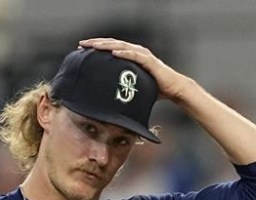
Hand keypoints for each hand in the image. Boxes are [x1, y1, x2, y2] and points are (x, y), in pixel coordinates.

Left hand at [78, 37, 192, 102]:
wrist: (174, 89)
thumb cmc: (154, 89)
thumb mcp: (134, 87)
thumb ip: (122, 88)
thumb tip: (107, 100)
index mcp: (131, 56)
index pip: (111, 48)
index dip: (96, 48)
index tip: (82, 49)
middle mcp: (136, 52)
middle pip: (113, 44)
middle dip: (96, 43)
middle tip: (82, 44)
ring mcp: (143, 55)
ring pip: (121, 47)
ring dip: (107, 45)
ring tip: (94, 46)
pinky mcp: (150, 61)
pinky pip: (135, 56)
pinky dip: (124, 53)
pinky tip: (114, 52)